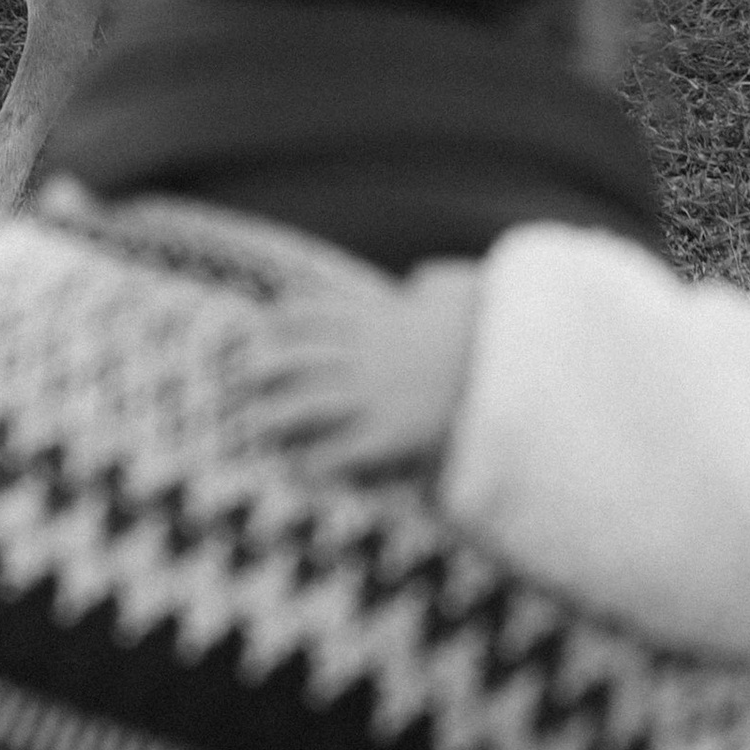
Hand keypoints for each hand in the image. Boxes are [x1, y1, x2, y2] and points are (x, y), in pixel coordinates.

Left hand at [231, 261, 483, 474]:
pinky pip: (342, 449)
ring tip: (257, 426)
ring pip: (309, 402)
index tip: (257, 327)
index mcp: (377, 317)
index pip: (312, 311)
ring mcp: (375, 394)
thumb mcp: (455, 297)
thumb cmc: (482, 332)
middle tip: (243, 379)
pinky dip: (317, 460)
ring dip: (278, 415)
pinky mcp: (390, 433)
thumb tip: (423, 279)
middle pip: (298, 356)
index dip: (280, 320)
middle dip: (266, 366)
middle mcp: (366, 353)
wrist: (507, 365)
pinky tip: (301, 469)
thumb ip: (430, 286)